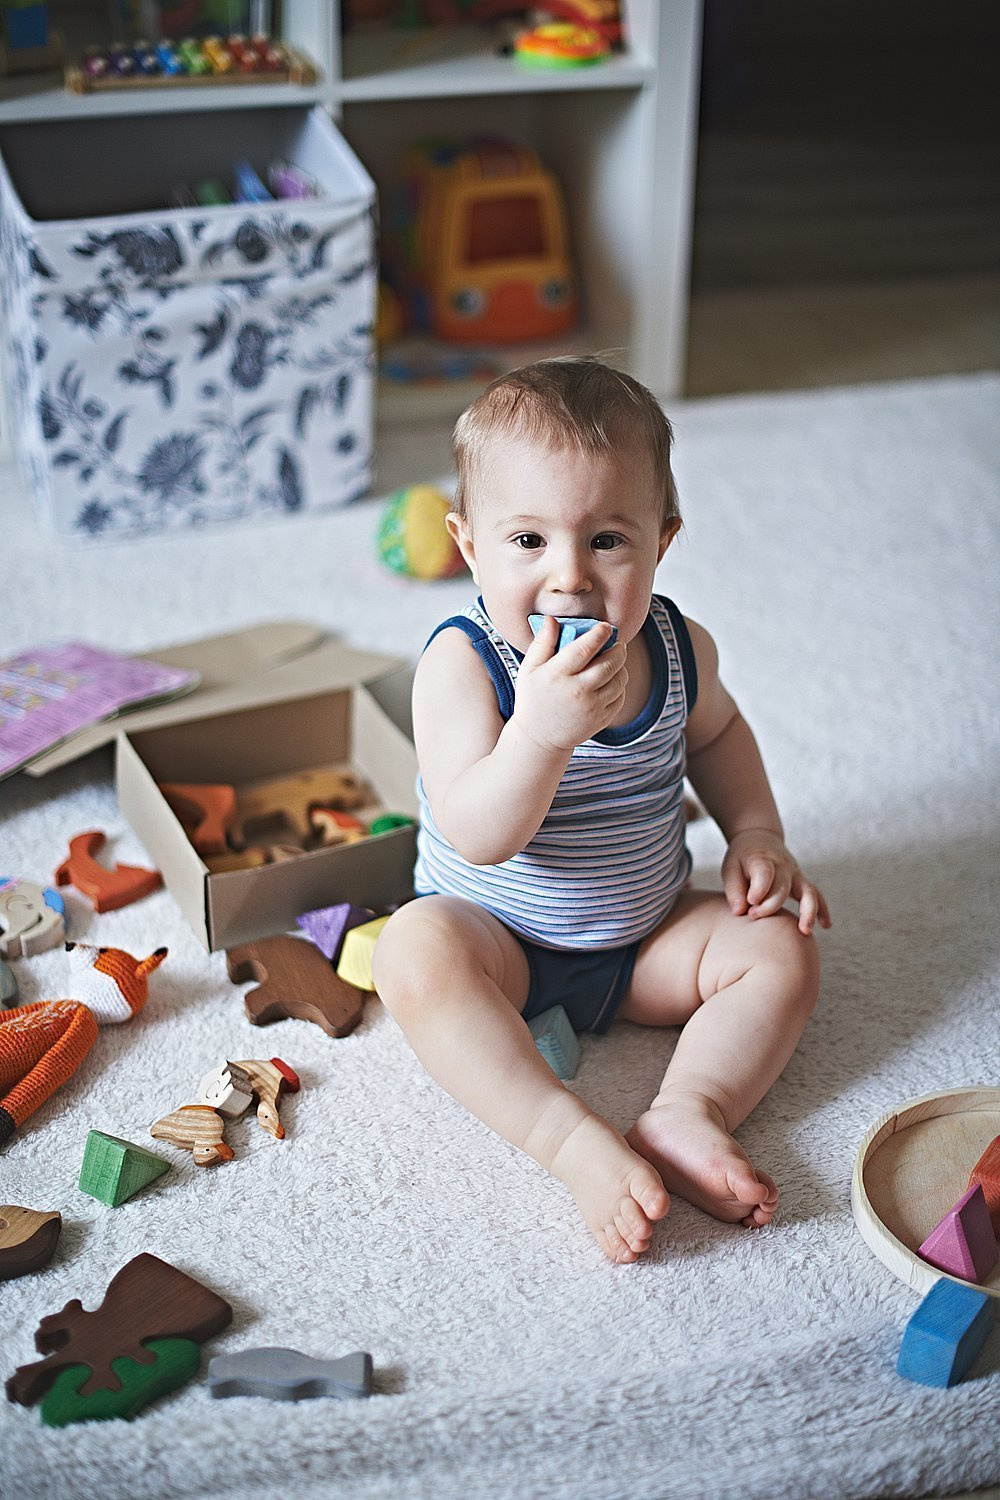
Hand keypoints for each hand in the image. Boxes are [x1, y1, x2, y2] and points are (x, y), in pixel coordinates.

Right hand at [512, 616, 626, 752]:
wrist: (539, 739)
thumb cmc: (533, 698)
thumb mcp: (529, 669)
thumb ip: (542, 643)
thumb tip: (552, 620)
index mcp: (557, 675)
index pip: (584, 649)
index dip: (599, 634)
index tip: (605, 627)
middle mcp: (577, 691)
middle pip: (609, 664)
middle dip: (618, 649)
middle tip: (618, 643)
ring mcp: (591, 707)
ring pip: (619, 680)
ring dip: (621, 667)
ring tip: (614, 661)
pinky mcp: (601, 719)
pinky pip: (620, 696)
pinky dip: (619, 685)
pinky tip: (610, 680)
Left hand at [722, 829, 831, 935]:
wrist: (759, 838)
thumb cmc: (742, 858)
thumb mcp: (730, 868)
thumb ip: (734, 889)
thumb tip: (739, 912)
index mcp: (761, 859)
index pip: (765, 873)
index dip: (759, 890)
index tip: (751, 902)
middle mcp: (782, 866)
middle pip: (783, 889)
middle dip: (770, 906)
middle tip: (752, 916)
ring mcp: (795, 874)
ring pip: (808, 892)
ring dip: (808, 912)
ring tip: (805, 931)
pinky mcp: (802, 882)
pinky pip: (816, 895)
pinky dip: (823, 910)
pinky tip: (826, 925)